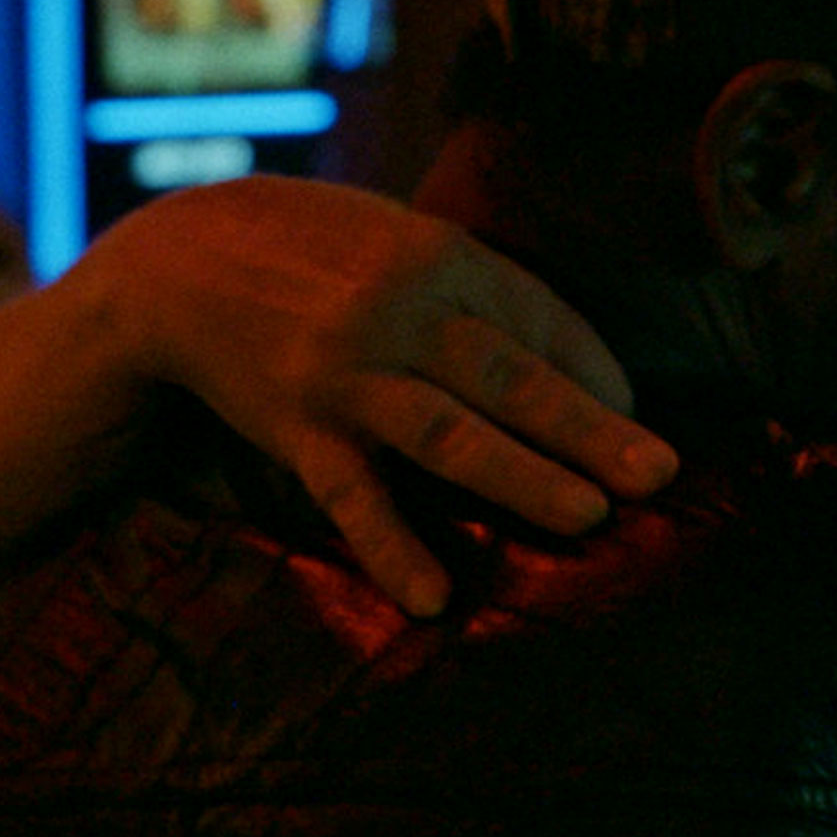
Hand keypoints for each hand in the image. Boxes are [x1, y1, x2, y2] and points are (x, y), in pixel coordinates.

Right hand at [70, 177, 678, 616]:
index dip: (598, 374)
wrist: (175, 260)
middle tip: (661, 473)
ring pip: (449, 434)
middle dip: (593, 430)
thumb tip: (581, 368)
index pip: (544, 320)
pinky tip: (434, 598)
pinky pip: (352, 496)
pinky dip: (393, 548)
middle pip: (514, 378)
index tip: (638, 418)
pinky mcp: (296, 428)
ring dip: (523, 477)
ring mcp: (348, 373)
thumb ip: (483, 292)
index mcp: (443, 256)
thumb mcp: (402, 239)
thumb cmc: (319, 250)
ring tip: (590, 514)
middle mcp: (400, 310)